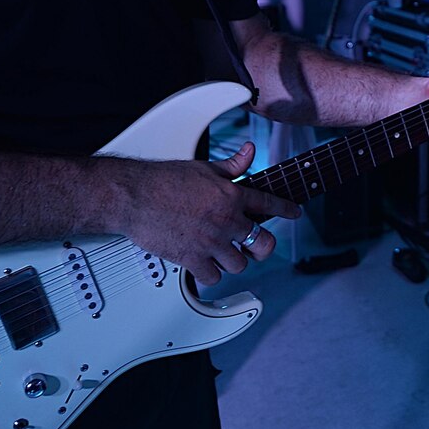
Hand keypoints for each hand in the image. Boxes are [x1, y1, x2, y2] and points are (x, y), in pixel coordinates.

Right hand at [124, 142, 301, 286]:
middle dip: (262, 247)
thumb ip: (232, 165)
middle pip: (263, 244)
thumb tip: (250, 151)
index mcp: (232, 196)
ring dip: (233, 260)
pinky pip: (213, 277)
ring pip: (240, 264)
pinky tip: (204, 265)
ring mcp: (210, 242)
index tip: (295, 213)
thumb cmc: (163, 179)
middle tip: (254, 245)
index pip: (270, 204)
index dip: (286, 210)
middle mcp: (226, 220)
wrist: (133, 195)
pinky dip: (210, 274)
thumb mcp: (203, 167)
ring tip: (224, 253)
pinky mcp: (191, 259)